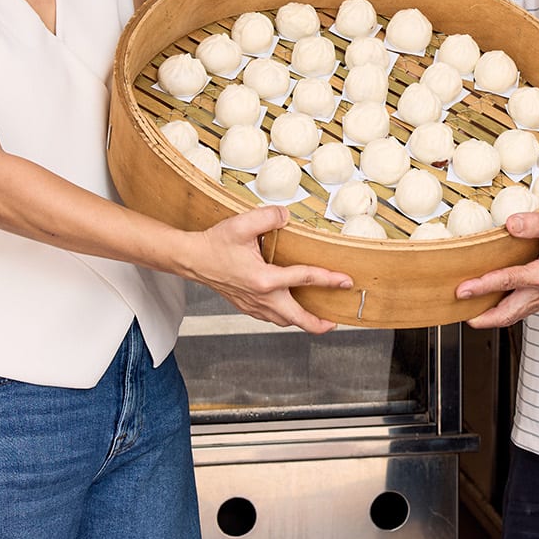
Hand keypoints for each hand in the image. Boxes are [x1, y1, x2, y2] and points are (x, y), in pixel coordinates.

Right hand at [188, 205, 351, 334]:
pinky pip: (271, 318)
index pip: (304, 278)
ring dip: (302, 322)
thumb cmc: (215, 244)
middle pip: (296, 318)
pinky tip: (289, 310)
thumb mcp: (242, 223)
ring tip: (317, 319)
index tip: (345, 281)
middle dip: (318, 323)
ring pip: (283, 321)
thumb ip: (269, 217)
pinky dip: (285, 318)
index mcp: (264, 278)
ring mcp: (253, 304)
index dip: (328, 279)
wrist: (192, 259)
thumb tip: (287, 216)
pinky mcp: (246, 306)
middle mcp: (261, 297)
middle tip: (334, 322)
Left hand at [455, 207, 538, 328]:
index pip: (508, 281)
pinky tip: (491, 305)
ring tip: (470, 314)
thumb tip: (510, 224)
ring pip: (514, 315)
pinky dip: (503, 312)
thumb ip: (535, 222)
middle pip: (508, 313)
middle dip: (482, 317)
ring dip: (491, 318)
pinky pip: (520, 311)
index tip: (462, 290)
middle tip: (460, 314)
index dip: (483, 286)